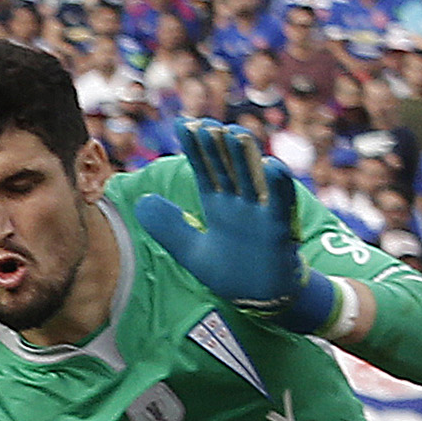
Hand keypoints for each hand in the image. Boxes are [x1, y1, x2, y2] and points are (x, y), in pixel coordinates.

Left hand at [135, 119, 338, 329]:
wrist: (258, 298)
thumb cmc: (229, 271)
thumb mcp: (189, 249)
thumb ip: (168, 226)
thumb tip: (142, 201)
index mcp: (218, 204)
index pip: (204, 170)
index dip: (194, 148)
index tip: (182, 124)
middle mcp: (239, 203)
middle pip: (227, 168)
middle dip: (216, 146)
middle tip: (204, 122)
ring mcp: (259, 213)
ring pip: (252, 179)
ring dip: (244, 157)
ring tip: (233, 132)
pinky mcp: (278, 229)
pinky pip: (279, 204)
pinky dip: (277, 185)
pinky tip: (270, 164)